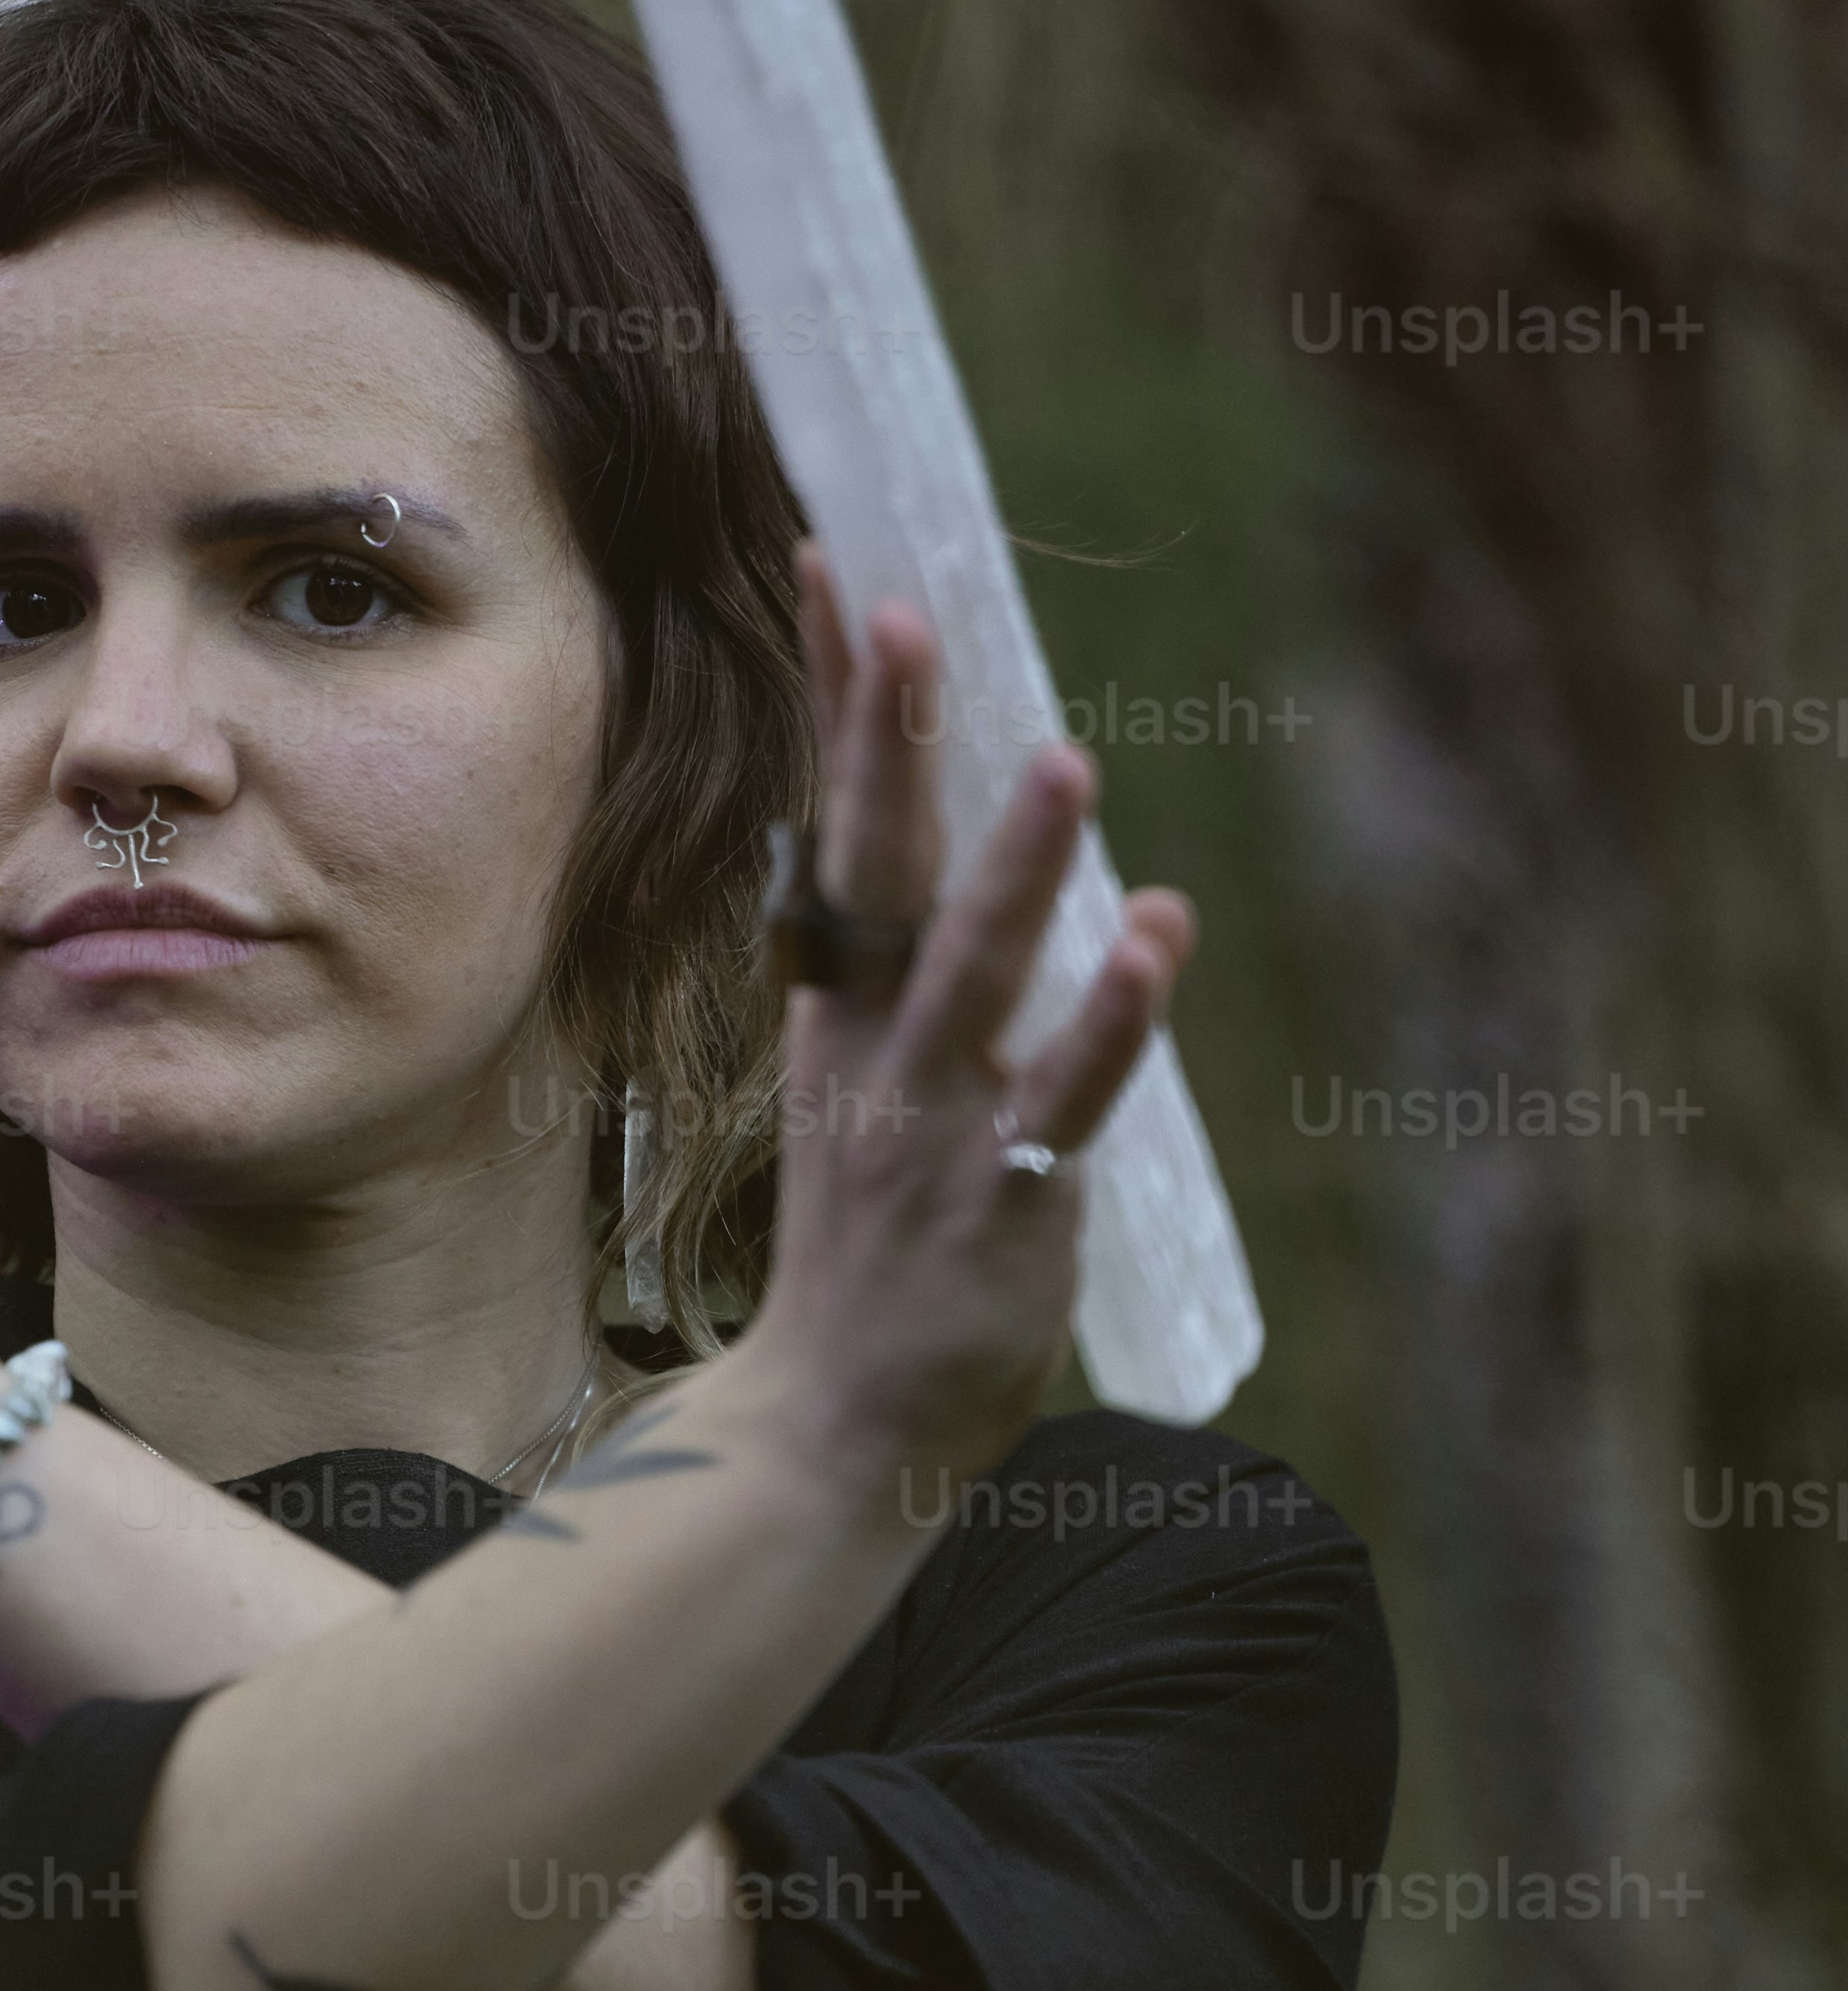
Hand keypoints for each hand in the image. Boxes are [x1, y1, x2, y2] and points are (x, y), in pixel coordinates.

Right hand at [734, 549, 1195, 1489]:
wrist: (840, 1428)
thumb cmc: (872, 1245)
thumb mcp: (860, 1083)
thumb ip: (898, 969)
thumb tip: (936, 844)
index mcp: (839, 1008)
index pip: (837, 822)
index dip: (836, 699)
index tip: (837, 562)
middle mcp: (875, 1047)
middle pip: (878, 870)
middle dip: (886, 740)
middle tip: (900, 613)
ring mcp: (935, 1125)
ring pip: (976, 974)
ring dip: (1018, 867)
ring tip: (1063, 759)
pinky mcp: (1008, 1201)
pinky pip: (1066, 1100)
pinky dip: (1109, 1020)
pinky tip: (1154, 936)